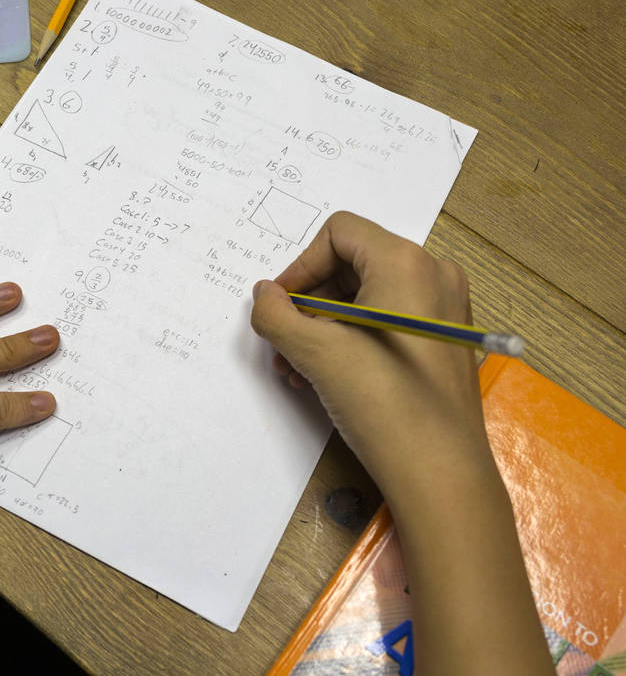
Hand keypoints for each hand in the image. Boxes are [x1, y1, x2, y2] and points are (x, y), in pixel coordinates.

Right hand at [252, 212, 553, 674]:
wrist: (441, 474)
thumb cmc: (382, 401)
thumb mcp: (317, 352)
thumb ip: (277, 314)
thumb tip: (263, 294)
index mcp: (407, 263)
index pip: (339, 233)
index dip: (300, 265)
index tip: (280, 307)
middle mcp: (433, 275)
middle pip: (352, 265)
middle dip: (309, 303)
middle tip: (284, 343)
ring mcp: (443, 311)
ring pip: (366, 298)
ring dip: (323, 327)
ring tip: (298, 368)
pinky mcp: (443, 343)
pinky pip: (386, 323)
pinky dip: (351, 341)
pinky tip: (325, 378)